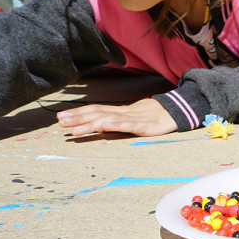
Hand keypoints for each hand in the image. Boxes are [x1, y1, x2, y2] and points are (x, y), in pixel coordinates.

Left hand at [57, 98, 176, 136]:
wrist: (177, 112)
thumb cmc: (152, 117)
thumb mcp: (131, 119)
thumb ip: (116, 121)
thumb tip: (97, 125)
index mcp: (119, 112)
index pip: (96, 110)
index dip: (78, 113)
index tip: (61, 116)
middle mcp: (123, 113)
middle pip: (98, 114)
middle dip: (79, 117)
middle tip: (61, 121)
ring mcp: (134, 119)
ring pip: (110, 120)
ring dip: (91, 123)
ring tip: (75, 128)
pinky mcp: (147, 126)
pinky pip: (130, 125)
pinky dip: (117, 124)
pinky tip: (106, 125)